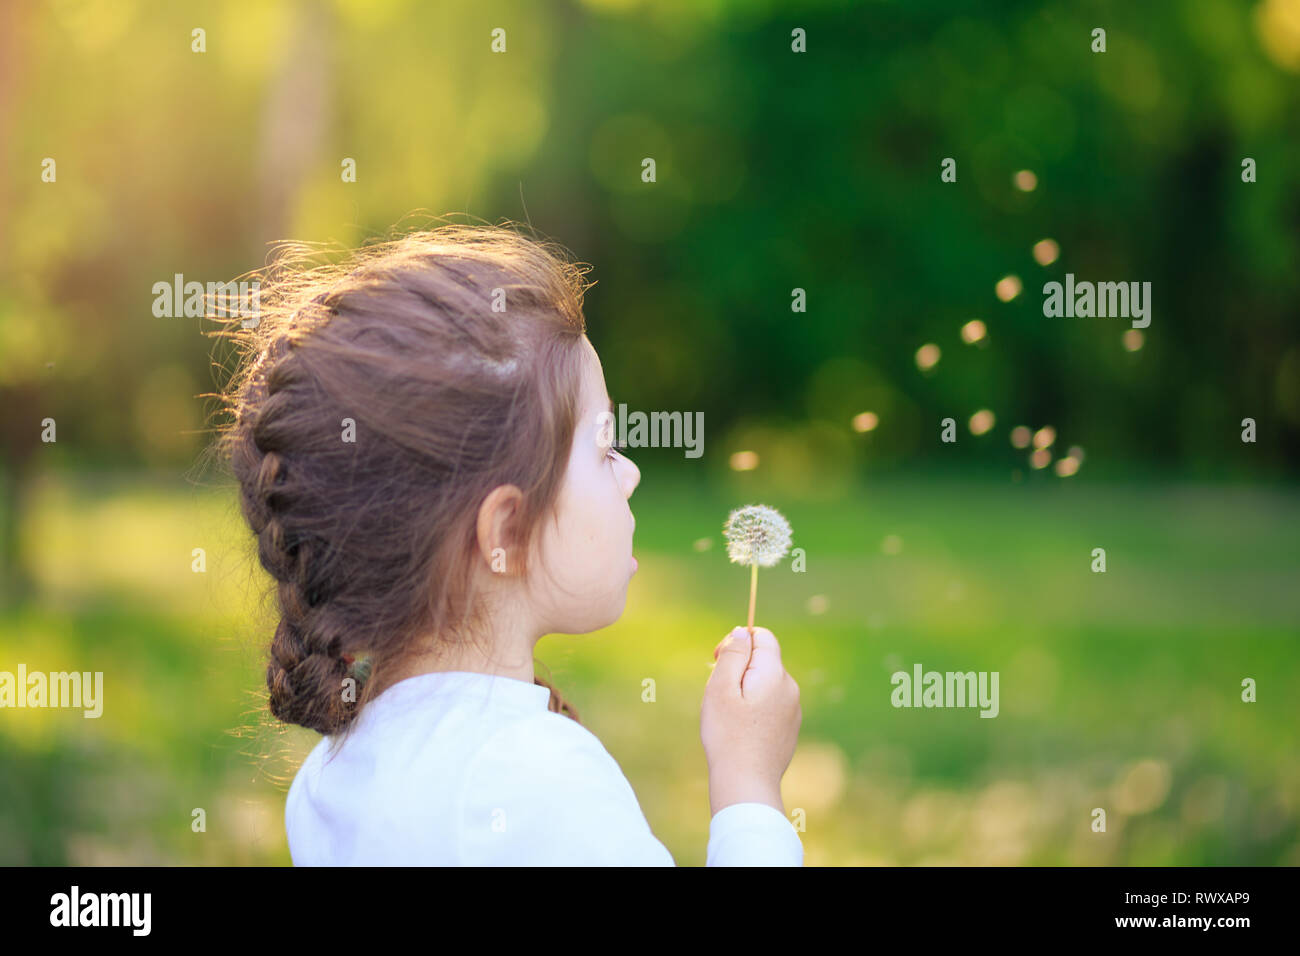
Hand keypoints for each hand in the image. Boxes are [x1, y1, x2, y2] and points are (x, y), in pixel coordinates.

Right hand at [700, 626, 801, 816]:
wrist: (747, 783)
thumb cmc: (728, 735)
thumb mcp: (721, 688)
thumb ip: (733, 655)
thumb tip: (742, 632)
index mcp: (775, 674)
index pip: (763, 637)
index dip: (738, 641)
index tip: (717, 659)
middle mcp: (790, 688)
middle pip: (764, 660)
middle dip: (740, 668)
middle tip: (718, 693)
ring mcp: (793, 710)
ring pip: (766, 684)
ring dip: (746, 689)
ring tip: (729, 716)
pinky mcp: (790, 728)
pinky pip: (771, 705)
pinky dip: (755, 709)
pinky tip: (741, 730)